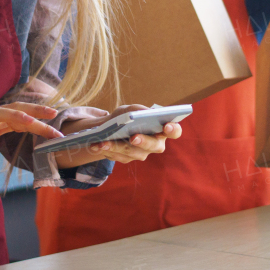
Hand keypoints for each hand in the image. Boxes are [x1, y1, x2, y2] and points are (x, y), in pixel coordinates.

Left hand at [53, 104, 183, 167]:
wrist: (111, 128)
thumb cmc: (127, 117)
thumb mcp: (130, 110)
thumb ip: (137, 111)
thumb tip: (141, 115)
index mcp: (162, 130)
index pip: (175, 131)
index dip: (173, 129)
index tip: (167, 125)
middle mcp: (155, 144)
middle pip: (153, 145)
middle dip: (143, 141)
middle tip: (133, 137)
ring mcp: (141, 154)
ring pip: (131, 152)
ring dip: (115, 147)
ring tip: (103, 142)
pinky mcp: (126, 159)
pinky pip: (117, 157)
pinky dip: (104, 150)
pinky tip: (94, 146)